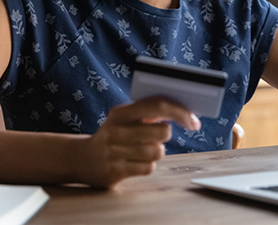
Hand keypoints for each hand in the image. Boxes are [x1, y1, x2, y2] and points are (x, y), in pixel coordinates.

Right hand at [75, 96, 200, 187]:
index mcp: (122, 111)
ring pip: (157, 151)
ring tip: (143, 148)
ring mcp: (114, 152)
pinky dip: (148, 165)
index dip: (180, 112)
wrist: (83, 159)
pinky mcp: (114, 172)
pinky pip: (148, 168)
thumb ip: (151, 111)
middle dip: (165, 135)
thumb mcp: (127, 117)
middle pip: (162, 131)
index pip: (158, 105)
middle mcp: (116, 130)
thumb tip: (186, 112)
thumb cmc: (117, 133)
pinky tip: (135, 161)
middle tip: (157, 135)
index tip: (194, 121)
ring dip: (157, 151)